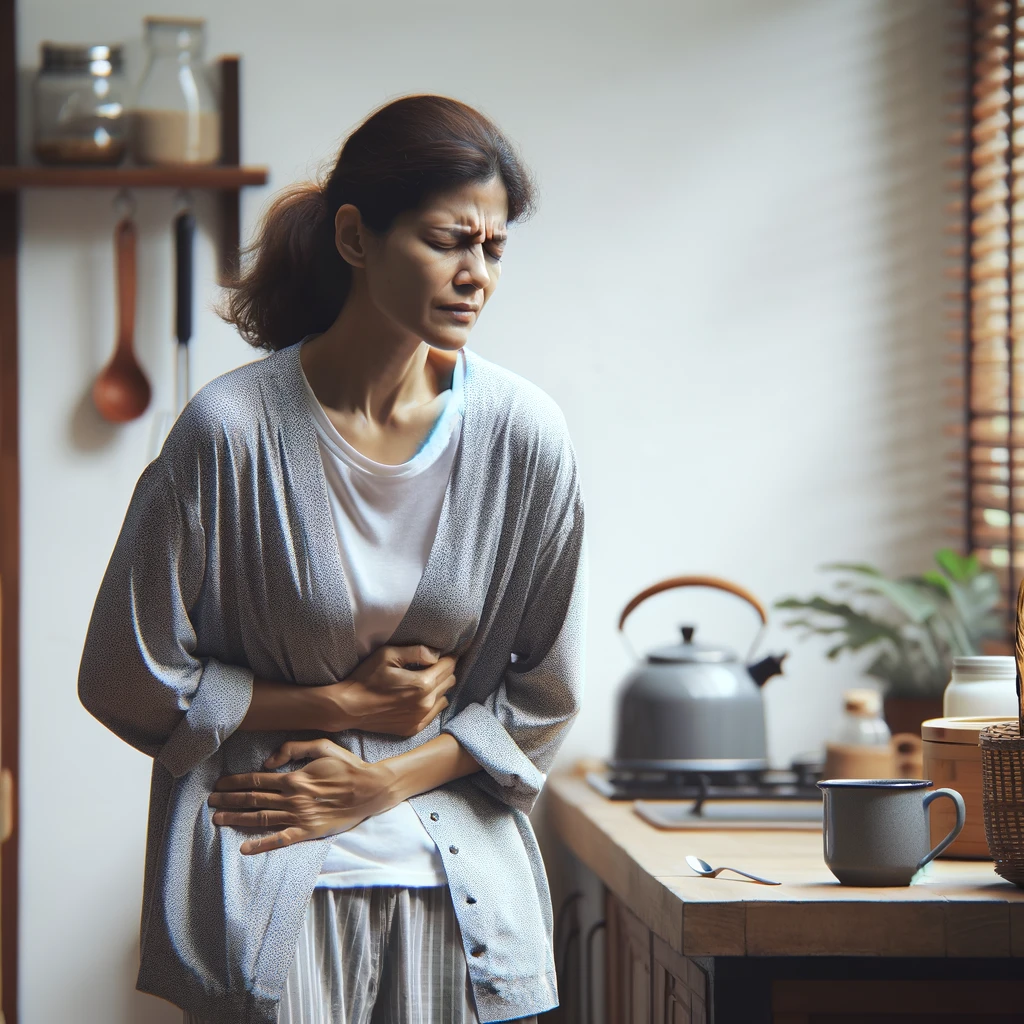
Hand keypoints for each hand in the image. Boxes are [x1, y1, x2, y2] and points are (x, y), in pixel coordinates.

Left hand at [208, 739, 396, 854]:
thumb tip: (267, 762)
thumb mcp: (322, 746)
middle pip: (253, 799)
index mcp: (294, 778)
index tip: (219, 785)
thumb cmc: (347, 766)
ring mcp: (299, 817)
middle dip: (229, 801)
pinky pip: (280, 840)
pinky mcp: (308, 832)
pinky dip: (261, 845)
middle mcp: (292, 798)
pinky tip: (245, 849)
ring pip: (261, 818)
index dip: (235, 782)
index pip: (257, 780)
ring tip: (218, 820)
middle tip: (210, 803)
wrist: (369, 789)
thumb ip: (293, 748)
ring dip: (237, 819)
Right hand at [331, 644, 456, 735]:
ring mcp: (421, 718)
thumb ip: (416, 651)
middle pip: (450, 681)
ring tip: (423, 682)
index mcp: (422, 684)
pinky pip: (435, 713)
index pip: (449, 666)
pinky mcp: (414, 728)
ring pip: (444, 697)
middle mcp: (426, 703)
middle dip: (444, 671)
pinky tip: (417, 698)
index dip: (448, 657)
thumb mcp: (388, 655)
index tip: (443, 653)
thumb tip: (437, 654)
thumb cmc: (366, 678)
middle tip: (431, 665)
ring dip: (439, 688)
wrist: (349, 707)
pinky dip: (431, 703)